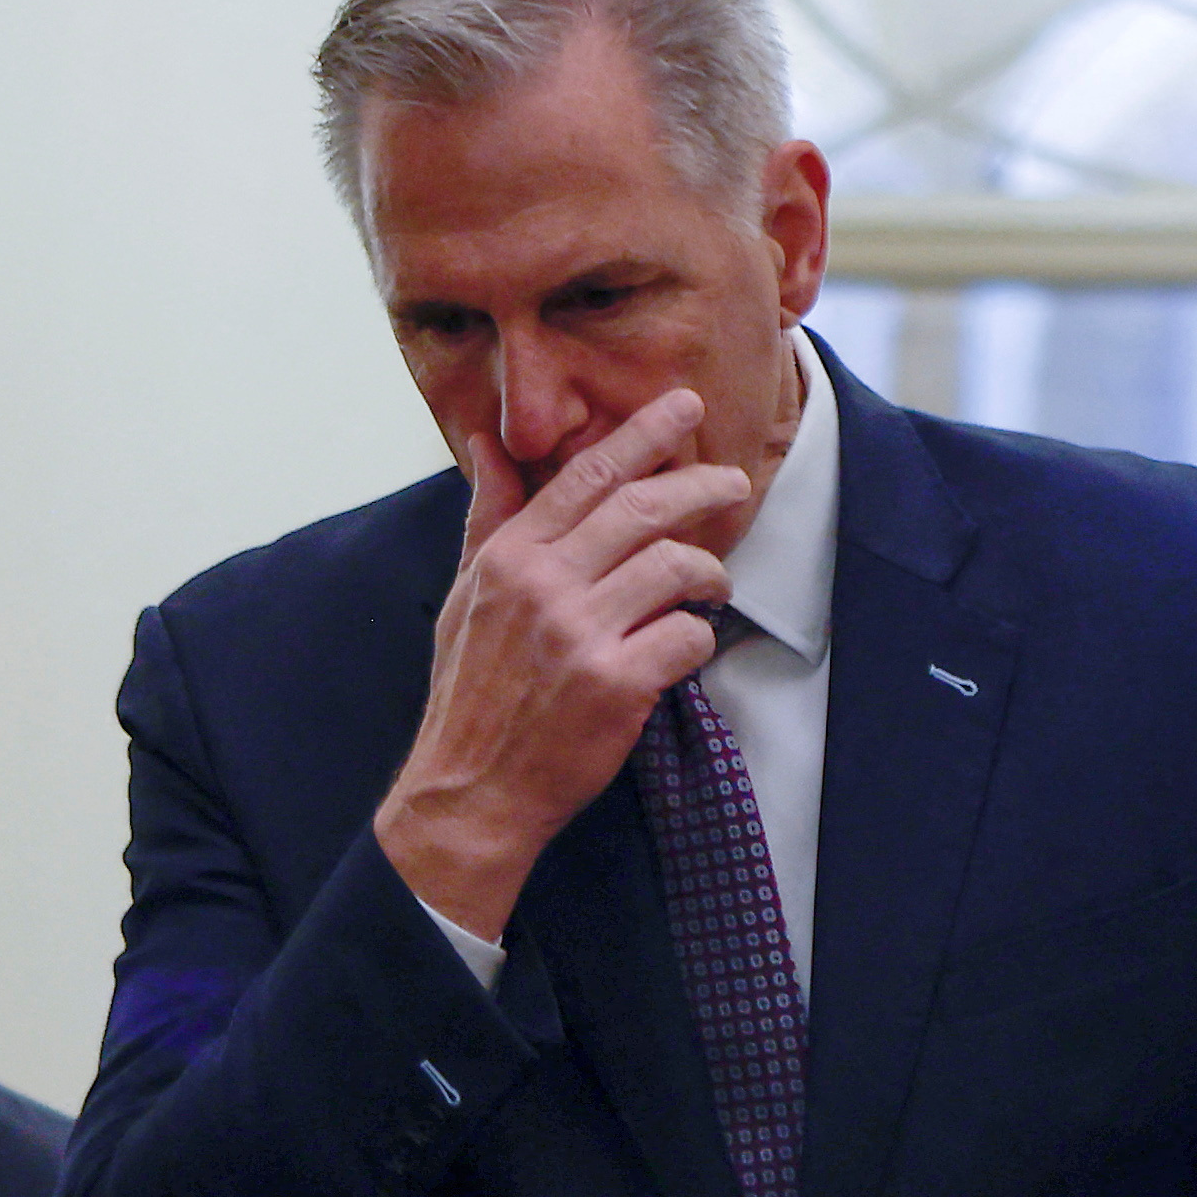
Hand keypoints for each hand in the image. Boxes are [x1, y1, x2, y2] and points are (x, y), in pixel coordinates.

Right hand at [370, 387, 753, 941]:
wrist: (469, 790)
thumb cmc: (470, 694)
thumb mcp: (464, 595)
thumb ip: (489, 518)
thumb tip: (488, 446)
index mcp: (510, 557)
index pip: (587, 475)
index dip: (642, 433)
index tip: (683, 406)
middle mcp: (544, 585)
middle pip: (642, 508)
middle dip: (700, 486)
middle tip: (732, 482)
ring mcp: (580, 634)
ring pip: (674, 566)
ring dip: (708, 572)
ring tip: (714, 585)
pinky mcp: (615, 685)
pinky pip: (686, 636)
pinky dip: (698, 638)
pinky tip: (688, 646)